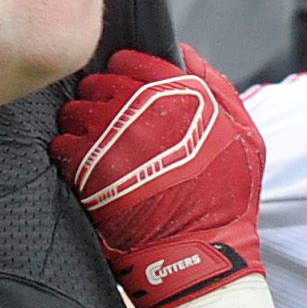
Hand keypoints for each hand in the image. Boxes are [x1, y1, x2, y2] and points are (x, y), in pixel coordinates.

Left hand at [53, 46, 264, 307]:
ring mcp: (114, 139)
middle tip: (106, 117)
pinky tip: (82, 164)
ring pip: (75, 110)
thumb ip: (216, 87)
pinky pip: (62, 144)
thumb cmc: (228, 198)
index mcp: (182, 95)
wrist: (200, 254)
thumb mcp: (244, 134)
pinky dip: (67, 151)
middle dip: (99, 96)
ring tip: (92, 141)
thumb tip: (185, 53)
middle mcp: (145, 110)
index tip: (123, 85)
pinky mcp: (89, 170)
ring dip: (80, 122)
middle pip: (99, 82)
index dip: (124, 71)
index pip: (133, 61)